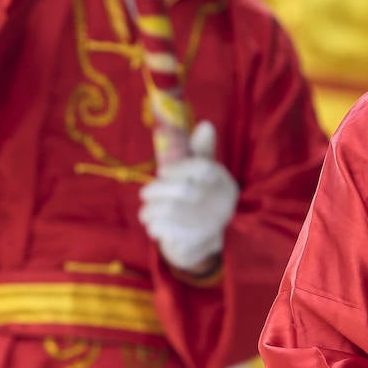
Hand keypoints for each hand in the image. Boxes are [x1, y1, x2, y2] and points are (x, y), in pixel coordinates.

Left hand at [138, 121, 237, 273]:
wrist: (206, 238)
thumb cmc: (200, 196)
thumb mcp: (202, 173)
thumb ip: (200, 150)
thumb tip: (206, 124)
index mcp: (222, 181)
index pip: (202, 167)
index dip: (179, 167)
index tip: (161, 170)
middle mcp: (222, 202)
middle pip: (184, 190)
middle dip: (158, 191)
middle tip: (145, 194)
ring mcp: (211, 224)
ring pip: (173, 212)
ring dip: (152, 211)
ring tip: (146, 212)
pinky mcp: (198, 242)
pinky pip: (170, 233)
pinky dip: (157, 228)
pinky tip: (155, 226)